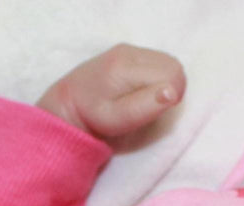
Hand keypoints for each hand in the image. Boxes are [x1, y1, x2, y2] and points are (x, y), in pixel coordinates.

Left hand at [36, 44, 185, 139]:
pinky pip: (159, 61)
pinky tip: (141, 89)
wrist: (69, 101)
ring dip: (165, 83)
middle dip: (170, 89)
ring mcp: (129, 48)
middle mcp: (128, 51)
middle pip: (173, 66)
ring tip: (143, 98)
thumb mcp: (117, 120)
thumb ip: (145, 107)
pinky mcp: (130, 50)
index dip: (171, 97)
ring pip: (169, 62)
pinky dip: (158, 77)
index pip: (172, 75)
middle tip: (149, 106)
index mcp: (125, 67)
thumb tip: (171, 92)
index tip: (154, 110)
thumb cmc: (93, 117)